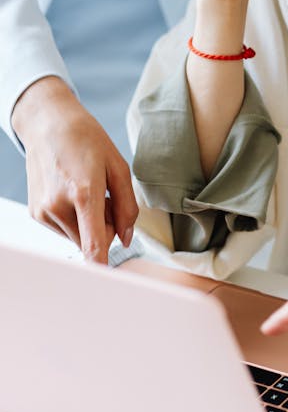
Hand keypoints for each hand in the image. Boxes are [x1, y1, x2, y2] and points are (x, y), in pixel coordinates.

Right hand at [12, 77, 137, 263]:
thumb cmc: (88, 141)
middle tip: (106, 199)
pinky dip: (74, 220)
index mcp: (84, 193)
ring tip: (87, 193)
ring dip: (89, 224)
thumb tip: (126, 239)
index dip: (104, 268)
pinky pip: (65, 230)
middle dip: (106, 229)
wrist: (48, 124)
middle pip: (92, 243)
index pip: (94, 244)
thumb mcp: (119, 167)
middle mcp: (59, 206)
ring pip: (78, 238)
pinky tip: (72, 194)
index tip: (111, 287)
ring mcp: (43, 212)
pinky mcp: (36, 214)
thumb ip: (128, 207)